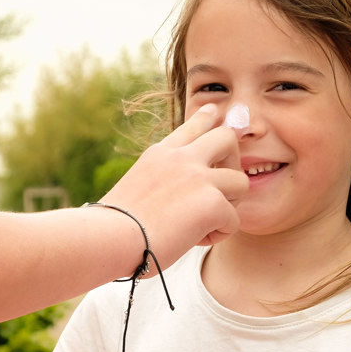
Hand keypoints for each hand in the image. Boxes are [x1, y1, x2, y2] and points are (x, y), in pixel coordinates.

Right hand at [101, 105, 247, 264]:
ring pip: (241, 181)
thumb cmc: (113, 226)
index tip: (214, 112)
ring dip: (230, 205)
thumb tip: (175, 201)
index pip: (192, 126)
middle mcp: (182, 159)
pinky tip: (195, 239)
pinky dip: (219, 234)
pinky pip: (234, 220)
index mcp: (160, 154)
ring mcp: (199, 177)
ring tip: (207, 221)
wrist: (109, 238)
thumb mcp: (135, 188)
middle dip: (233, 162)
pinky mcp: (212, 202)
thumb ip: (160, 181)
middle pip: (228, 137)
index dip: (207, 118)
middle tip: (221, 188)